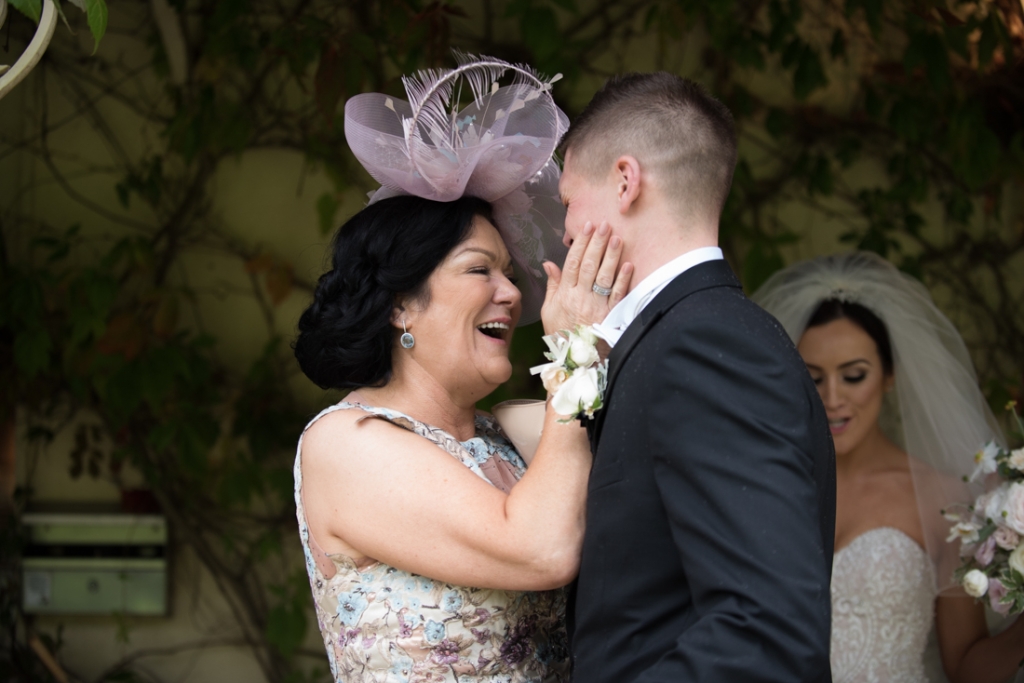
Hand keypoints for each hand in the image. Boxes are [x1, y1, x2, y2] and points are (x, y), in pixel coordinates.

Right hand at [541, 221, 631, 335]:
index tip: (587, 227)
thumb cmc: (561, 333)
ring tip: (617, 238)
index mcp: (565, 294)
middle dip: (597, 243)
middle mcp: (580, 297)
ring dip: (611, 256)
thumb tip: (548, 264)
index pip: (572, 263)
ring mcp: (596, 306)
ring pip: (604, 276)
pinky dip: (623, 280)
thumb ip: (552, 285)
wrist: (573, 359)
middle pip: (589, 265)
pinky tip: (628, 264)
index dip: (580, 243)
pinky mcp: (609, 316)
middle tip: (604, 225)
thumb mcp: (549, 310)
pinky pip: (617, 295)